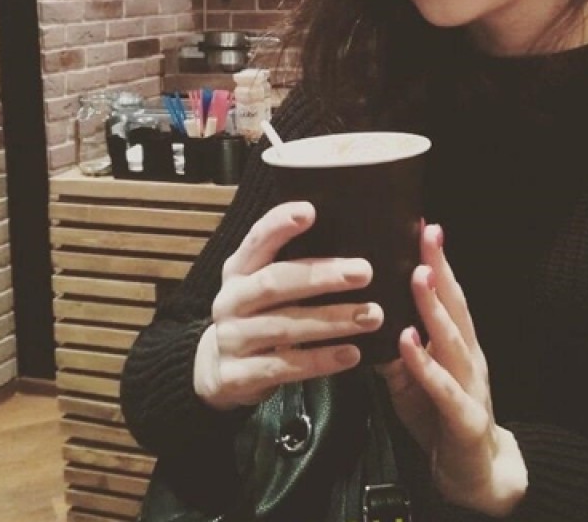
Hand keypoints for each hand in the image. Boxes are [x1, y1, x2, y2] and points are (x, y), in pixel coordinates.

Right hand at [194, 201, 383, 410]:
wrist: (216, 371)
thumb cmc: (255, 315)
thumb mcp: (260, 285)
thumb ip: (289, 264)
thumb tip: (348, 241)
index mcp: (238, 270)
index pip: (257, 240)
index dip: (279, 224)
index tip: (310, 211)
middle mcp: (231, 300)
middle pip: (275, 282)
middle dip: (321, 276)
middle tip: (364, 272)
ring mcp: (232, 339)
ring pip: (285, 327)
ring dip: (332, 320)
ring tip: (371, 315)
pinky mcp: (238, 375)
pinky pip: (285, 366)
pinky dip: (320, 360)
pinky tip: (352, 353)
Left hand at [376, 224, 526, 516]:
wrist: (477, 473)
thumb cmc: (440, 416)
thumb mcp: (409, 377)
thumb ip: (392, 347)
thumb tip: (360, 314)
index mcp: (456, 342)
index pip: (446, 294)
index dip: (435, 260)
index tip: (422, 225)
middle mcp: (467, 355)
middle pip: (454, 305)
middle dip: (439, 267)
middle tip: (426, 232)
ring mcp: (470, 384)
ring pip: (452, 339)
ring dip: (435, 306)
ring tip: (418, 274)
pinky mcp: (464, 417)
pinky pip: (443, 388)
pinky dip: (426, 364)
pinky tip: (408, 342)